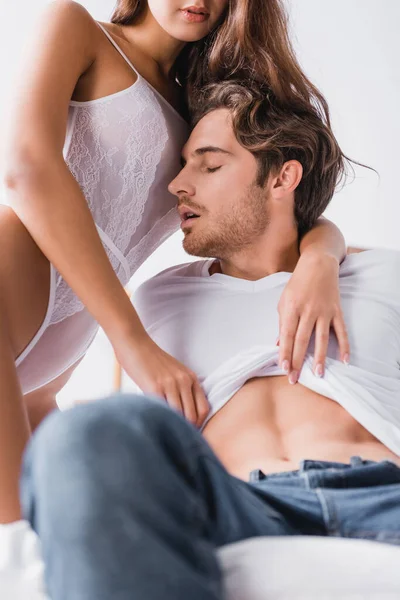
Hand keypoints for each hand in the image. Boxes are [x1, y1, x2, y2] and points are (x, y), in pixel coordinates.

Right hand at [113, 334, 209, 427]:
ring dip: (173, 427)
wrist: (135, 344)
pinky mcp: (155, 387)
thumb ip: (181, 390)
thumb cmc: (151, 361)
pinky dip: (160, 419)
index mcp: (191, 378)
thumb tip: (180, 416)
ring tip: (166, 434)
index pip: (203, 409)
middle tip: (176, 438)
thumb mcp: (173, 373)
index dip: (198, 424)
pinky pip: (162, 410)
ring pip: (179, 416)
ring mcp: (170, 384)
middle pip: (193, 416)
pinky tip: (154, 422)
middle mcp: (184, 381)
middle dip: (186, 430)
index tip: (188, 433)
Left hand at [277, 254, 349, 383]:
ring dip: (319, 357)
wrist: (318, 264)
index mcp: (291, 308)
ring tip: (318, 374)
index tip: (284, 368)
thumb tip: (278, 344)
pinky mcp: (336, 310)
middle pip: (302, 340)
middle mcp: (308, 310)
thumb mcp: (284, 300)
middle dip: (298, 361)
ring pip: (321, 338)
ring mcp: (324, 311)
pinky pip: (341, 331)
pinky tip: (345, 360)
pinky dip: (344, 346)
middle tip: (295, 379)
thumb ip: (282, 323)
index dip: (285, 352)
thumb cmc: (297, 284)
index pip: (287, 335)